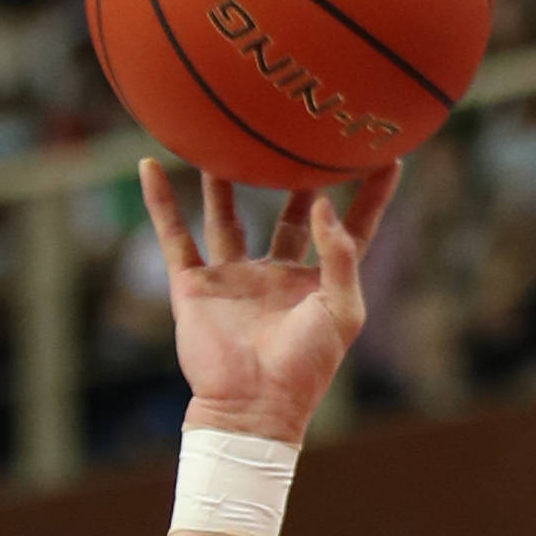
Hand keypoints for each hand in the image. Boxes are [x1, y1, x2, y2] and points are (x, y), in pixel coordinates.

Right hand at [142, 158, 398, 448]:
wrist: (252, 408)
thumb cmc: (305, 369)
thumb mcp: (341, 311)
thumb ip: (339, 256)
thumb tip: (323, 204)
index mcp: (318, 283)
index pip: (351, 228)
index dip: (370, 193)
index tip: (386, 152)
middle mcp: (276, 274)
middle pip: (286, 211)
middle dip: (294, 173)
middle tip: (300, 128)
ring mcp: (234, 278)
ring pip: (227, 214)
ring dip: (225, 177)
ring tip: (226, 131)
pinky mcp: (196, 286)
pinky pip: (174, 235)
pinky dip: (160, 201)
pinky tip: (149, 164)